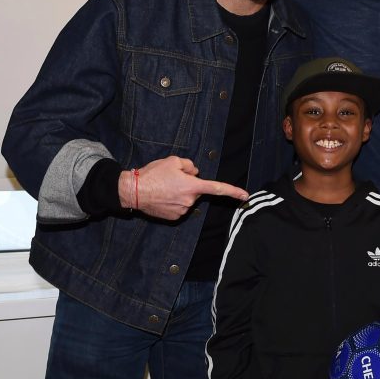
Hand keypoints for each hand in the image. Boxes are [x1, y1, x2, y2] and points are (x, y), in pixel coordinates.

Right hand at [118, 156, 248, 219]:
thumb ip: (190, 165)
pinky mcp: (174, 217)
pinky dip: (173, 201)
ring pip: (187, 199)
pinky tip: (161, 196)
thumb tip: (195, 173)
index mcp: (192, 186)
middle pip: (196, 191)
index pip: (218, 188)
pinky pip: (179, 207)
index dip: (233, 191)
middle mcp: (190, 201)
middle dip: (189, 185)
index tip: (246, 196)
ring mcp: (182, 211)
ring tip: (163, 187)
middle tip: (171, 179)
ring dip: (179, 193)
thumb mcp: (173, 161)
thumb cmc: (153, 174)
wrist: (133, 191)